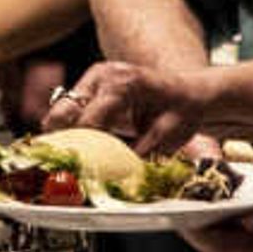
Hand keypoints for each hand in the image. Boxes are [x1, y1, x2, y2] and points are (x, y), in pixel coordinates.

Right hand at [46, 59, 219, 158]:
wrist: (191, 92)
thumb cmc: (182, 113)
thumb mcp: (166, 138)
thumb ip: (136, 155)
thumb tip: (109, 176)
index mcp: (123, 84)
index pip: (87, 120)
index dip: (81, 150)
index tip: (78, 174)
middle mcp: (103, 75)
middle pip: (62, 112)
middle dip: (63, 142)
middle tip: (68, 168)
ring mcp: (94, 77)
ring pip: (60, 112)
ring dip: (65, 136)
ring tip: (75, 161)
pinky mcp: (90, 85)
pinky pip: (69, 110)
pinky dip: (71, 130)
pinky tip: (81, 148)